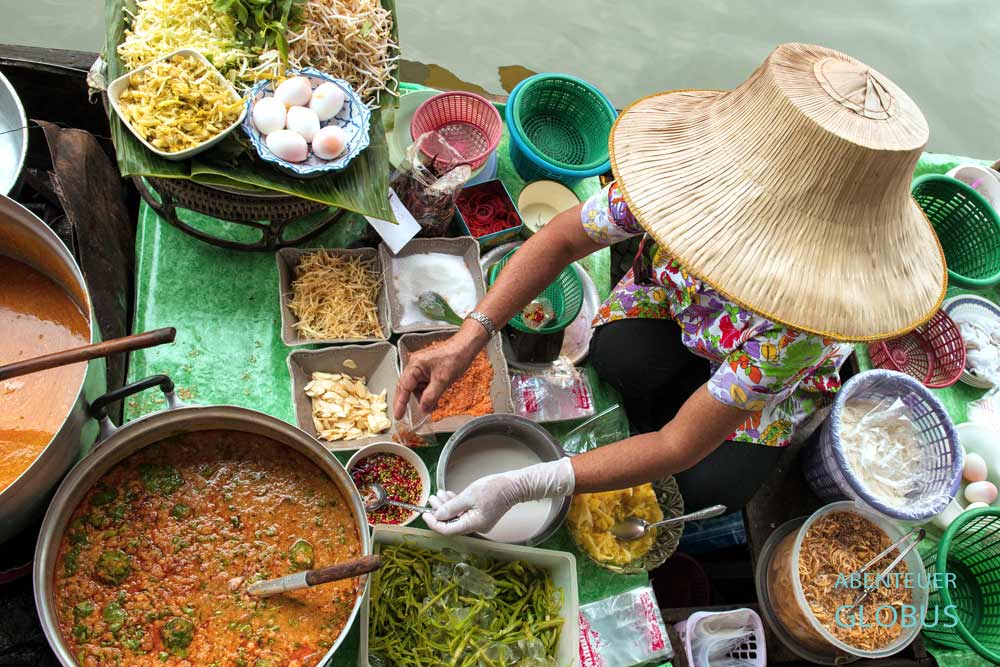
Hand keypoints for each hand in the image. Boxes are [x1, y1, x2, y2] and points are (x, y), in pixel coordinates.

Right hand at [394, 330, 480, 418]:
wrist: (465, 348)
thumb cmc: (455, 357)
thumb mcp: (443, 380)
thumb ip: (431, 396)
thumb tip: (423, 408)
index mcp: (415, 365)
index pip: (404, 387)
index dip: (400, 403)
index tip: (398, 415)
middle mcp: (415, 366)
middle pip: (406, 387)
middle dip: (407, 401)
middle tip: (404, 416)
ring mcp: (421, 368)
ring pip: (416, 388)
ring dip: (421, 398)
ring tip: (431, 406)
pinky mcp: (428, 371)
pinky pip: (423, 385)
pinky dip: (427, 394)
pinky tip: (434, 400)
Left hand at [422, 459, 574, 535]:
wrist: (514, 485)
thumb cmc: (494, 489)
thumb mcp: (469, 496)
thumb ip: (451, 507)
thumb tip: (437, 516)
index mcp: (473, 525)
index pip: (448, 530)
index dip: (434, 523)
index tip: (425, 514)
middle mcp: (475, 526)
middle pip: (451, 523)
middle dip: (439, 511)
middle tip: (431, 499)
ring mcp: (478, 521)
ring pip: (457, 516)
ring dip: (446, 506)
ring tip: (438, 494)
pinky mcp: (480, 514)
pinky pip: (464, 512)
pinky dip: (455, 504)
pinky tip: (449, 495)